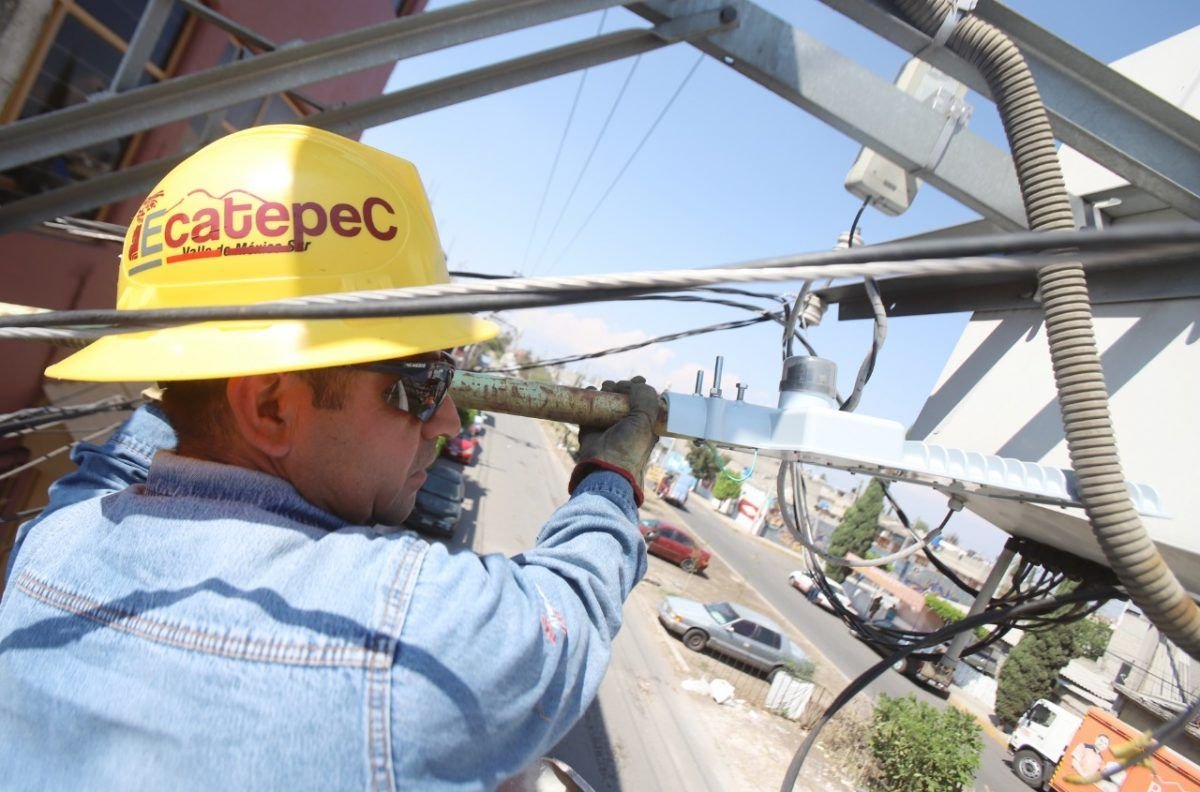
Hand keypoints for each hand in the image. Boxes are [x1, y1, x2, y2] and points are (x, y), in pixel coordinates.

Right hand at [568, 376, 659, 504]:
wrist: (606, 467)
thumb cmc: (630, 445)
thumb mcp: (646, 419)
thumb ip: (646, 397)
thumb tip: (634, 383)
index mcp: (645, 424)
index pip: (644, 401)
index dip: (641, 388)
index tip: (638, 380)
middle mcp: (627, 424)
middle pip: (623, 398)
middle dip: (621, 387)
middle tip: (618, 387)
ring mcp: (608, 426)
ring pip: (607, 401)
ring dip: (605, 390)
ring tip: (605, 387)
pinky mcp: (591, 429)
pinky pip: (589, 408)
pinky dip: (589, 397)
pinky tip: (590, 390)